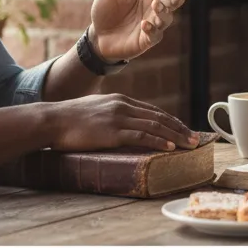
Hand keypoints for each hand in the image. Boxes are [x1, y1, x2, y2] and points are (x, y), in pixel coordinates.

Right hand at [48, 93, 197, 152]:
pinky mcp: (112, 131)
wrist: (52, 120)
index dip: (171, 121)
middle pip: (159, 117)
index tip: (183, 130)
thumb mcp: (95, 110)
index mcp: (120, 100)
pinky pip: (141, 136)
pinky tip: (169, 148)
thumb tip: (120, 126)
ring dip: (175, 136)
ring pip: (155, 126)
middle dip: (179, 128)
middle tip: (195, 138)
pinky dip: (158, 141)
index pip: (152, 110)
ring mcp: (118, 117)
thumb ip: (110, 115)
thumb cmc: (69, 119)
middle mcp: (122, 105)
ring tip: (190, 145)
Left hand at [89, 0, 191, 61]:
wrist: (96, 36)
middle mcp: (153, 8)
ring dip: (163, 10)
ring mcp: (152, 24)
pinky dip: (152, 28)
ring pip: (166, 17)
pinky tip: (144, 23)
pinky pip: (155, 34)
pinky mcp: (146, 40)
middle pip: (173, 0)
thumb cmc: (104, 11)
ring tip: (156, 3)